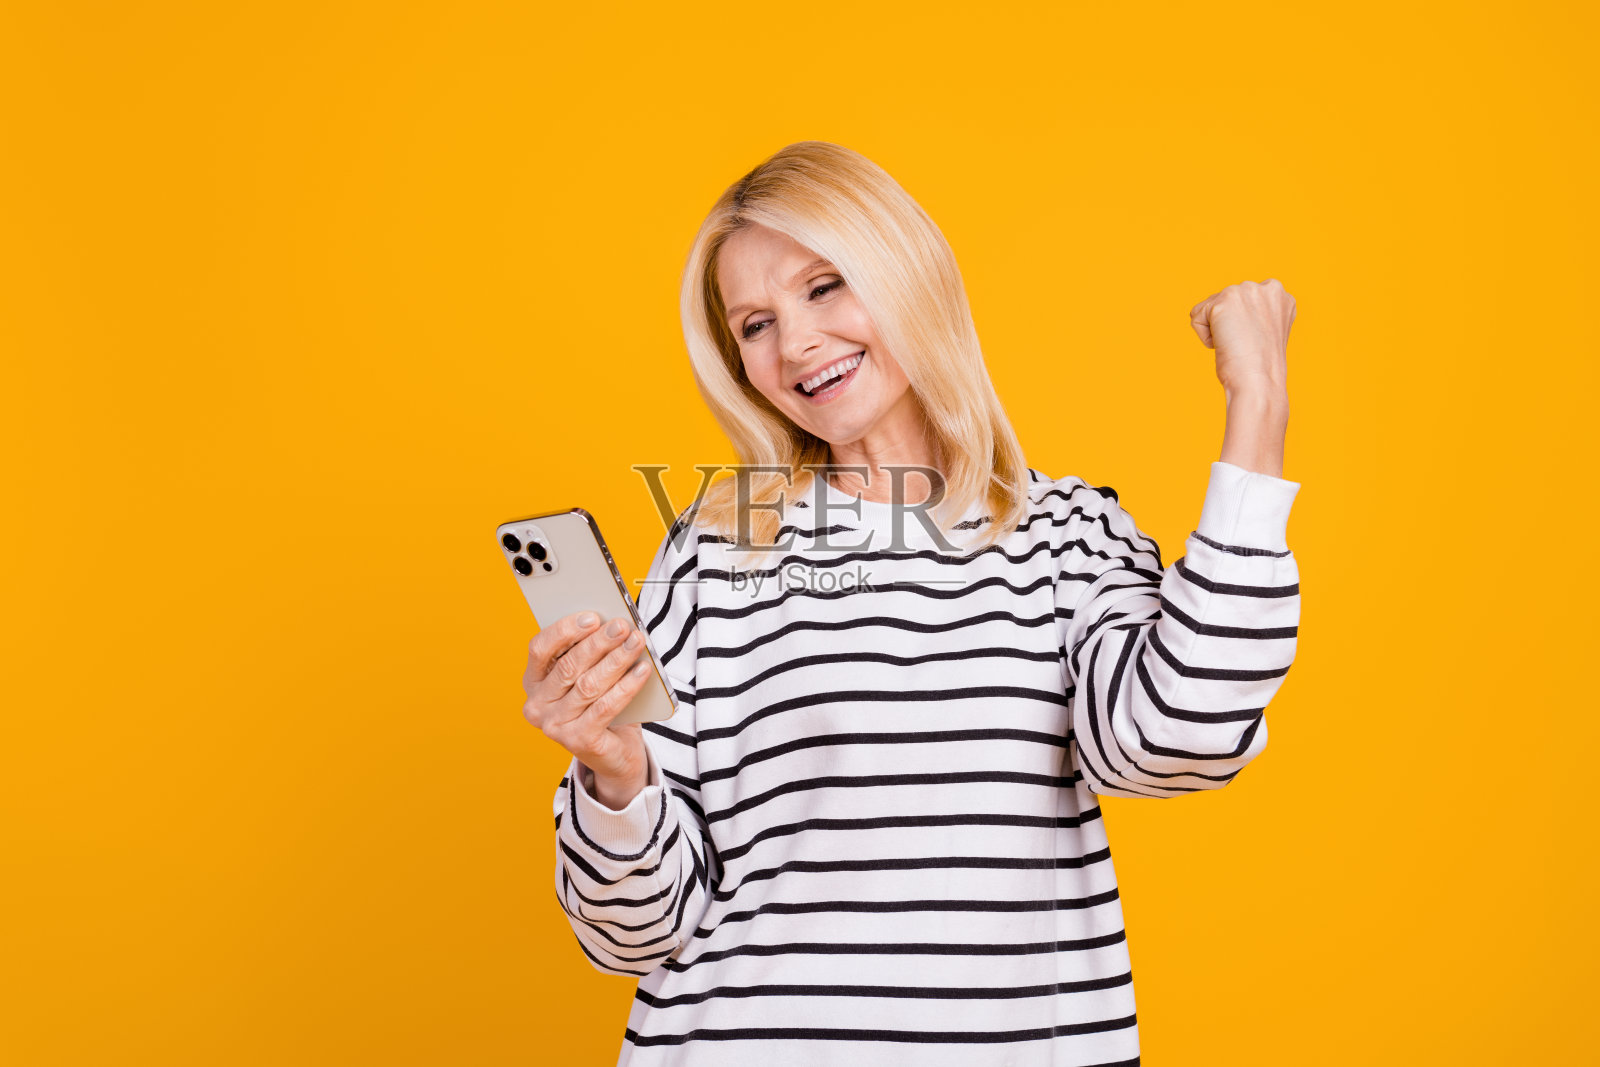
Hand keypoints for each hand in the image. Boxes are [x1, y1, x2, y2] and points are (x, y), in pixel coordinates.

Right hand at [522, 612, 653, 793]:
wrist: (613, 752)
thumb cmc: (597, 704)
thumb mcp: (586, 675)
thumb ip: (588, 654)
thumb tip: (609, 625)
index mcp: (532, 682)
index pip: (539, 649)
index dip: (565, 630)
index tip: (592, 617)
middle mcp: (537, 706)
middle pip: (568, 666)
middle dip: (599, 643)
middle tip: (622, 626)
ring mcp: (555, 726)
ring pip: (589, 685)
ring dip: (616, 660)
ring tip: (636, 642)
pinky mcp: (578, 741)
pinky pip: (606, 707)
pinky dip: (627, 686)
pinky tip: (642, 670)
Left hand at [1189, 279, 1294, 400]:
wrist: (1259, 383)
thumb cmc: (1260, 367)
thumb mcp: (1264, 332)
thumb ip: (1254, 314)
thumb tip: (1234, 314)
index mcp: (1281, 296)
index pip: (1244, 300)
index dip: (1243, 325)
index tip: (1256, 341)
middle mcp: (1267, 287)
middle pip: (1225, 300)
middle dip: (1229, 324)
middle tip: (1246, 344)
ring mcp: (1245, 291)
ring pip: (1210, 307)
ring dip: (1217, 330)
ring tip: (1237, 344)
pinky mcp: (1223, 301)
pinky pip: (1197, 317)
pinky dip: (1204, 336)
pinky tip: (1224, 345)